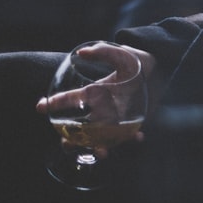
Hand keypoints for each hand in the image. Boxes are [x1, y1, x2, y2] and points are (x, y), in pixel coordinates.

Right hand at [37, 43, 156, 158]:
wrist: (161, 68)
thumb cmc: (138, 61)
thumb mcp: (122, 54)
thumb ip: (103, 51)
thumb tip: (81, 52)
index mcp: (95, 92)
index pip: (70, 99)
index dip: (54, 103)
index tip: (40, 106)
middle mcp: (102, 109)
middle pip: (80, 130)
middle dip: (70, 140)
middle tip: (67, 144)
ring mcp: (117, 118)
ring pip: (101, 139)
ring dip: (98, 148)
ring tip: (101, 152)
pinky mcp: (133, 123)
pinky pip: (129, 137)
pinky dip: (132, 139)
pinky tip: (138, 137)